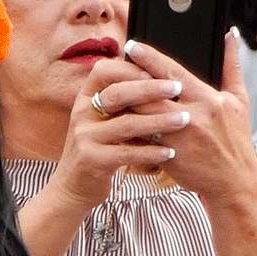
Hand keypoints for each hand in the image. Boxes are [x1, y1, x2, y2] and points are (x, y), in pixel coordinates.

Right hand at [50, 57, 189, 217]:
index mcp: (85, 98)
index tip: (158, 72)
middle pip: (117, 94)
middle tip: (177, 88)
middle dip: (150, 89)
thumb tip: (153, 75)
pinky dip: (150, 152)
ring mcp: (84, 137)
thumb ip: (121, 102)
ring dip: (158, 121)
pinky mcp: (91, 160)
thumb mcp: (102, 120)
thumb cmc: (97, 149)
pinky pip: (126, 153)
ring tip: (183, 120)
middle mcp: (82, 114)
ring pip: (126, 124)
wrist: (73, 187)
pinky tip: (169, 152)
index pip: (104, 71)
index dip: (130, 68)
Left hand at [121, 34, 256, 255]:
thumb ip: (231, 65)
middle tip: (109, 67)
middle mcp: (193, 116)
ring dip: (124, 104)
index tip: (130, 46)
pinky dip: (130, 130)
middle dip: (128, 78)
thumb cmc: (236, 140)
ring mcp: (179, 138)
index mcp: (208, 98)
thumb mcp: (239, 100)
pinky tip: (116, 122)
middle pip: (151, 92)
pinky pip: (144, 140)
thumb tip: (229, 34)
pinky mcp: (169, 157)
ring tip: (107, 93)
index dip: (149, 57)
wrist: (233, 182)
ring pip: (143, 116)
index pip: (173, 72)